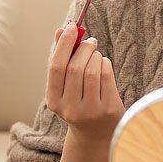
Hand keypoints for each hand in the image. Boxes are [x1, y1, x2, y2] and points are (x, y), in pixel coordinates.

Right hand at [45, 22, 125, 144]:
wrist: (96, 134)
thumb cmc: (79, 101)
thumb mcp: (65, 85)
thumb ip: (61, 58)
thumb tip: (60, 30)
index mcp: (54, 101)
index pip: (56, 67)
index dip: (63, 44)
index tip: (71, 27)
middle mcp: (70, 108)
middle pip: (76, 67)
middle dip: (84, 48)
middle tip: (90, 41)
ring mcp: (90, 111)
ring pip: (93, 70)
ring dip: (96, 56)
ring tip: (96, 55)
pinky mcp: (108, 110)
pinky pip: (107, 76)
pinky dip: (105, 64)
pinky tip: (104, 65)